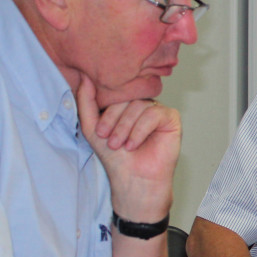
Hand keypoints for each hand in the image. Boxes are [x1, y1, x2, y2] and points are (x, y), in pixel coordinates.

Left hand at [75, 78, 179, 219]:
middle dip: (115, 121)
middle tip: (111, 141)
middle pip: (127, 99)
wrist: (133, 179)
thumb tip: (85, 77)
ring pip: (139, 105)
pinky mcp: (171, 118)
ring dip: (126, 128)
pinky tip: (135, 144)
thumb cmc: (116, 158)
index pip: (116, 94)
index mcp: (125, 105)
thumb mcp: (92, 127)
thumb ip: (86, 101)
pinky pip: (155, 113)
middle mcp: (142, 105)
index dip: (107, 112)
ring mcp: (157, 110)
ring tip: (122, 146)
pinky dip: (141, 130)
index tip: (100, 132)